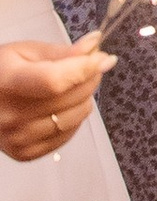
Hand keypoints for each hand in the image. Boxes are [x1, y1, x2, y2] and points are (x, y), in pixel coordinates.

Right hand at [0, 36, 106, 163]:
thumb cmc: (1, 72)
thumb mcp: (25, 51)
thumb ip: (61, 52)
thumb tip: (94, 48)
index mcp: (7, 82)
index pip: (55, 80)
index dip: (85, 68)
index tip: (103, 58)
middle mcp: (10, 115)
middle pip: (69, 99)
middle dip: (90, 78)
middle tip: (91, 66)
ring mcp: (16, 138)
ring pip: (74, 118)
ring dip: (84, 99)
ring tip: (75, 86)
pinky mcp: (24, 153)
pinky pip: (66, 135)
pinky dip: (74, 119)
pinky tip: (64, 106)